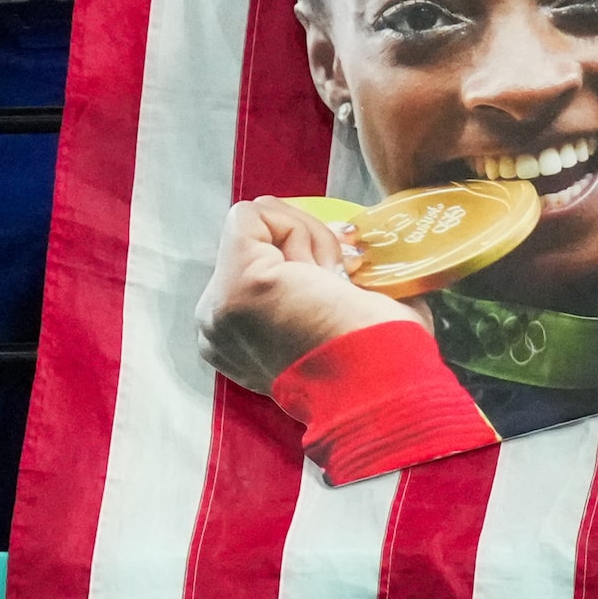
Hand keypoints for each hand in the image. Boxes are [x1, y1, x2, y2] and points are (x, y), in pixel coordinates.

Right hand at [195, 196, 431, 394]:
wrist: (379, 383)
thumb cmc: (379, 356)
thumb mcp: (341, 319)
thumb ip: (319, 292)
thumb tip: (347, 261)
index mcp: (238, 344)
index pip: (261, 266)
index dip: (305, 261)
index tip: (341, 283)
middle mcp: (217, 328)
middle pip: (255, 246)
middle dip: (305, 246)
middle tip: (342, 276)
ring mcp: (220, 305)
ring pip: (256, 226)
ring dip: (307, 237)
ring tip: (336, 277)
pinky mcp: (236, 281)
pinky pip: (254, 216)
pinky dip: (297, 224)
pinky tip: (322, 266)